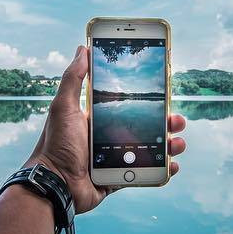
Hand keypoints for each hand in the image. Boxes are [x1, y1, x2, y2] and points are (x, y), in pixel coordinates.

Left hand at [25, 45, 185, 213]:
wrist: (54, 184)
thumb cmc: (56, 144)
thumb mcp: (63, 106)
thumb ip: (73, 78)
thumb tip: (81, 49)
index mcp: (98, 119)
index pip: (128, 104)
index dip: (147, 100)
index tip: (164, 92)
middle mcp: (108, 137)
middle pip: (145, 126)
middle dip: (165, 122)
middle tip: (177, 120)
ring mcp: (115, 159)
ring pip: (150, 149)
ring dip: (169, 145)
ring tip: (177, 143)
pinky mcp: (119, 178)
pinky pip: (145, 173)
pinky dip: (162, 169)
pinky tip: (172, 164)